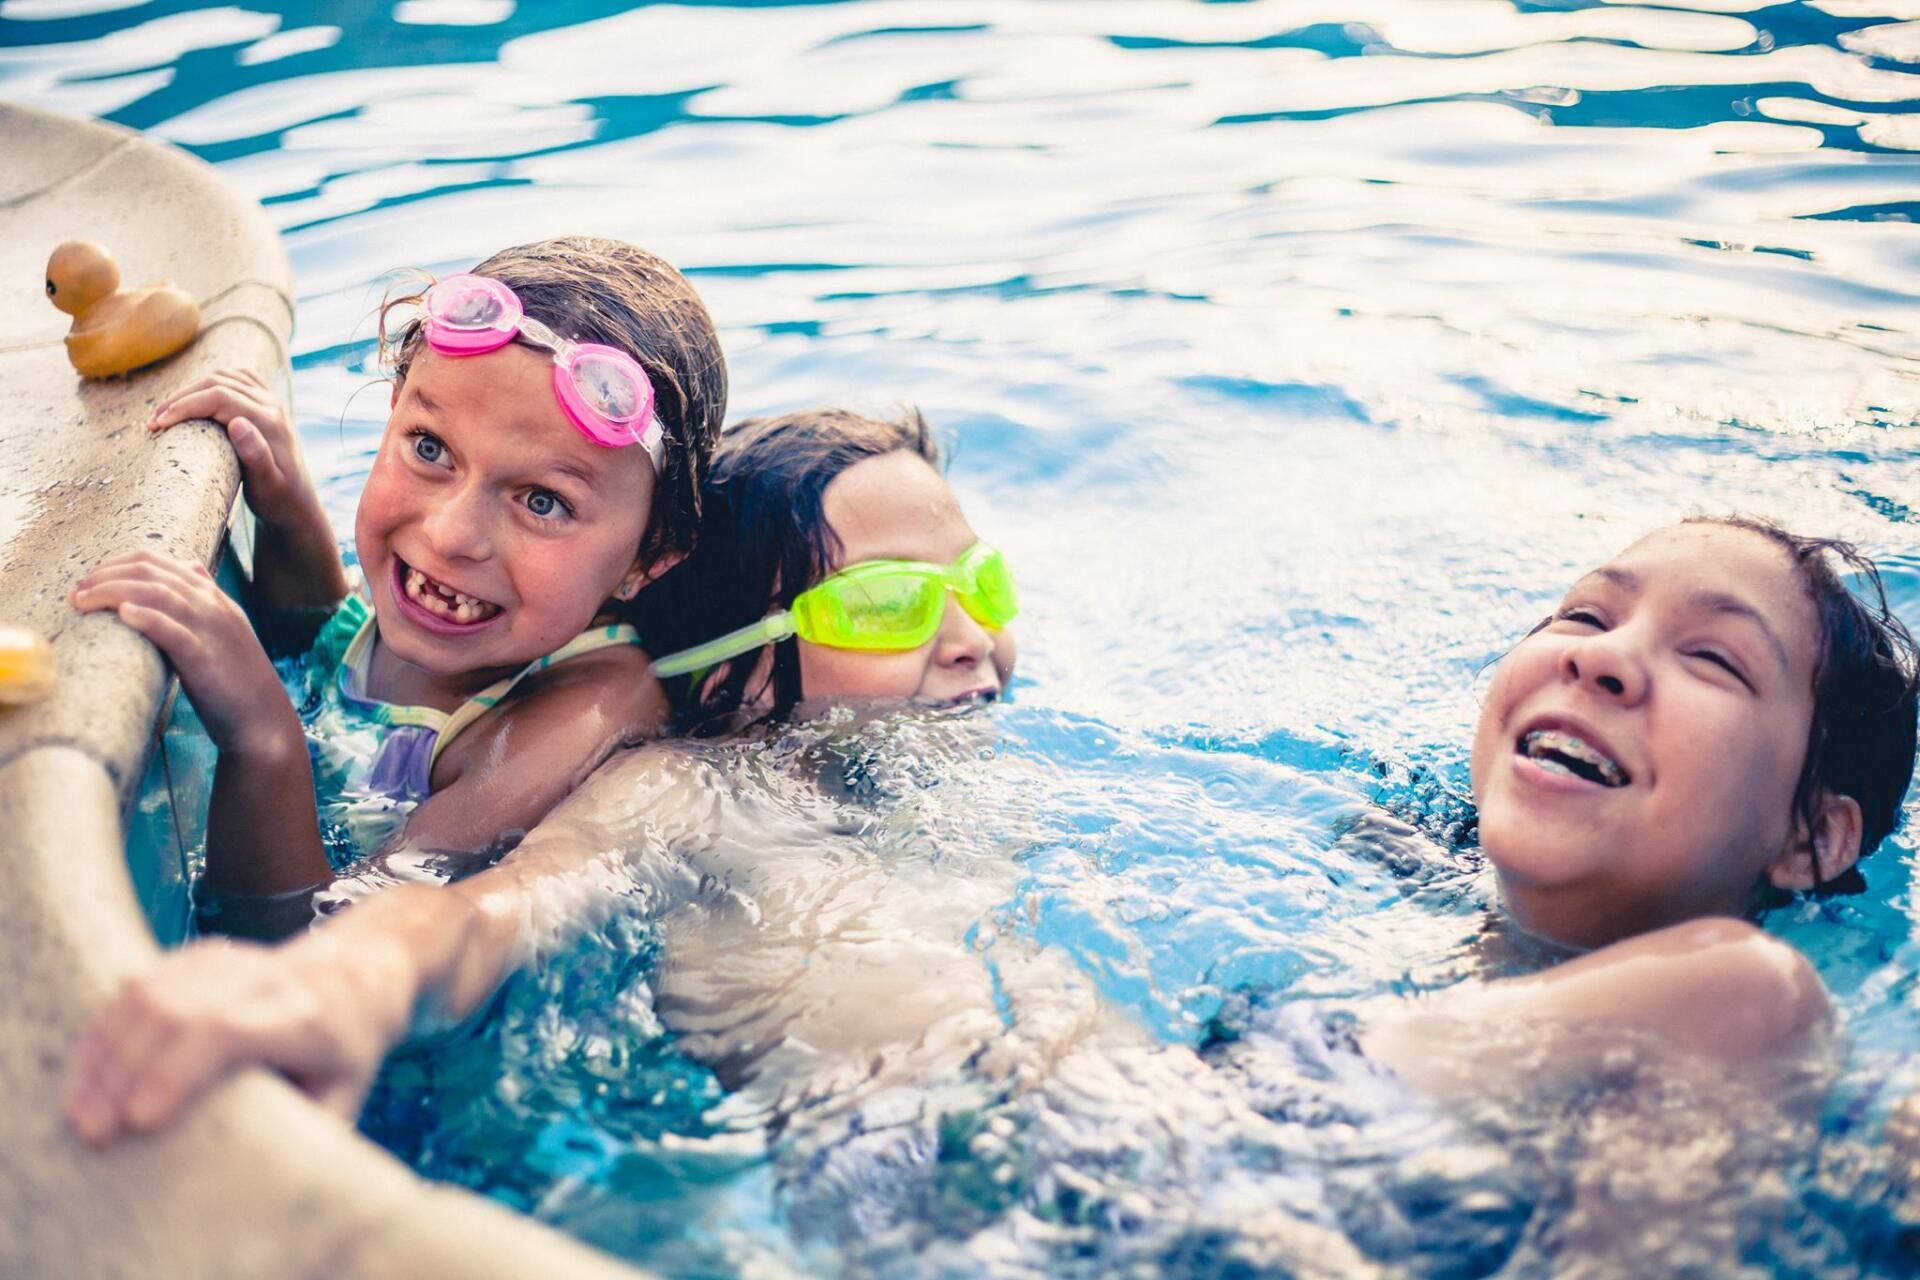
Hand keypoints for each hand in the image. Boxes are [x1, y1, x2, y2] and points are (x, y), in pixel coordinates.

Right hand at [62, 934, 415, 1145]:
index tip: (139, 1121)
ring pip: (146, 995)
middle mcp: (260, 980)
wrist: (359, 973)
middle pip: (173, 1013)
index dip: (176, 1071)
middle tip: (94, 1132)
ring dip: (103, 1054)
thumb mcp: (346, 1093)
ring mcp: (225, 960)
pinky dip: (105, 1029)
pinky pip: (137, 985)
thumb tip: (254, 1177)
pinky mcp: (199, 955)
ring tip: (80, 1110)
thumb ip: (305, 1131)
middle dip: (123, 1074)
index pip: (226, 1030)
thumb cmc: (349, 1048)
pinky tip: (88, 1072)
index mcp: (300, 1015)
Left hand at [69, 550, 290, 753]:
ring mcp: (210, 630)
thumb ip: (206, 599)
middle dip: (104, 575)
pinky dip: (148, 618)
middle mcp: (211, 606)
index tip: (88, 582)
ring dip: (112, 591)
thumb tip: (190, 566)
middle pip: (150, 572)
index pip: (157, 561)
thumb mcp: (225, 628)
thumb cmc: (236, 679)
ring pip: (157, 593)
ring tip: (82, 601)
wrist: (263, 719)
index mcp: (213, 597)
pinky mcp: (204, 659)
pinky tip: (124, 614)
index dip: (115, 564)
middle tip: (75, 593)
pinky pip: (173, 631)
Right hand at [148, 368, 320, 533]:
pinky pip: (235, 379)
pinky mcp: (265, 403)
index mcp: (270, 421)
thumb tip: (237, 423)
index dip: (185, 405)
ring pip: (223, 377)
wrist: (296, 502)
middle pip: (217, 382)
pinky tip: (192, 398)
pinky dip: (210, 382)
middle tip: (153, 421)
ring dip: (191, 389)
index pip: (220, 396)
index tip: (158, 424)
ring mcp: (270, 401)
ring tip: (165, 413)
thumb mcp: (268, 485)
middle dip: (180, 398)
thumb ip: (256, 456)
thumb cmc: (278, 499)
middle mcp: (272, 405)